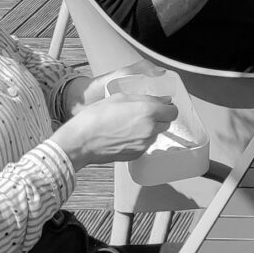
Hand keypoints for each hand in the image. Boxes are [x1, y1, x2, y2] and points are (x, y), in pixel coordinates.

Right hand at [56, 88, 179, 166]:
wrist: (80, 142)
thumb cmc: (96, 117)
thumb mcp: (120, 98)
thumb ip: (146, 98)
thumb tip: (164, 100)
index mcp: (147, 112)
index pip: (173, 111)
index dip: (167, 107)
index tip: (161, 106)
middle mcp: (149, 129)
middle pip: (166, 123)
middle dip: (159, 117)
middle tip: (143, 113)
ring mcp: (144, 144)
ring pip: (155, 134)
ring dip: (149, 128)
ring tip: (129, 124)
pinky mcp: (137, 155)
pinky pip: (145, 144)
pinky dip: (140, 139)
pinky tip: (124, 135)